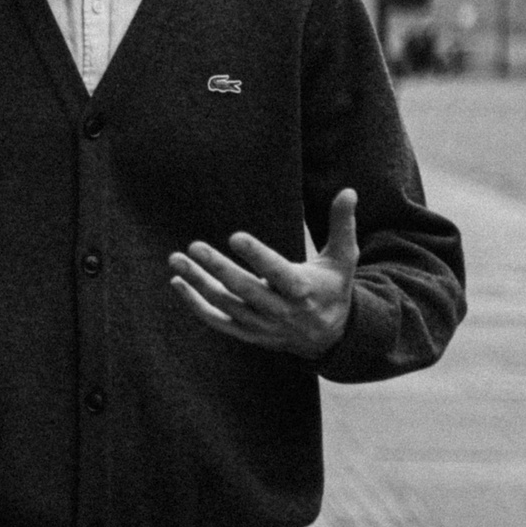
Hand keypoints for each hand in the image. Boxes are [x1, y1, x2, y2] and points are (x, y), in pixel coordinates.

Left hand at [169, 188, 358, 358]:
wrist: (331, 336)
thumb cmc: (333, 286)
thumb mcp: (343, 258)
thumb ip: (342, 224)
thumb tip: (348, 190)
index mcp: (304, 290)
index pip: (278, 273)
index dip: (257, 256)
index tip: (235, 236)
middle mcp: (282, 311)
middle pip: (245, 291)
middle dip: (219, 269)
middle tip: (194, 246)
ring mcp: (263, 326)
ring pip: (226, 306)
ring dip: (199, 283)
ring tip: (177, 259)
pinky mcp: (249, 334)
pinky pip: (217, 322)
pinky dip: (196, 305)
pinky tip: (179, 282)